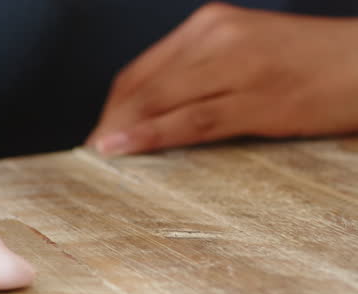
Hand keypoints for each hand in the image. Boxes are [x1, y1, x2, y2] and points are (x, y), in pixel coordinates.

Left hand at [87, 2, 357, 155]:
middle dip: (111, 122)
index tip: (100, 133)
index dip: (112, 107)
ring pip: (159, 101)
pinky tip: (123, 149)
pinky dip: (150, 136)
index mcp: (210, 25)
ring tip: (102, 158)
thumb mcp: (244, 55)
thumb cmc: (309, 65)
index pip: (140, 70)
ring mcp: (235, 65)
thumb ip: (199, 74)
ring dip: (123, 131)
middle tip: (94, 153)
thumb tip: (152, 113)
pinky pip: (190, 120)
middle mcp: (216, 36)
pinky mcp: (256, 98)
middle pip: (141, 87)